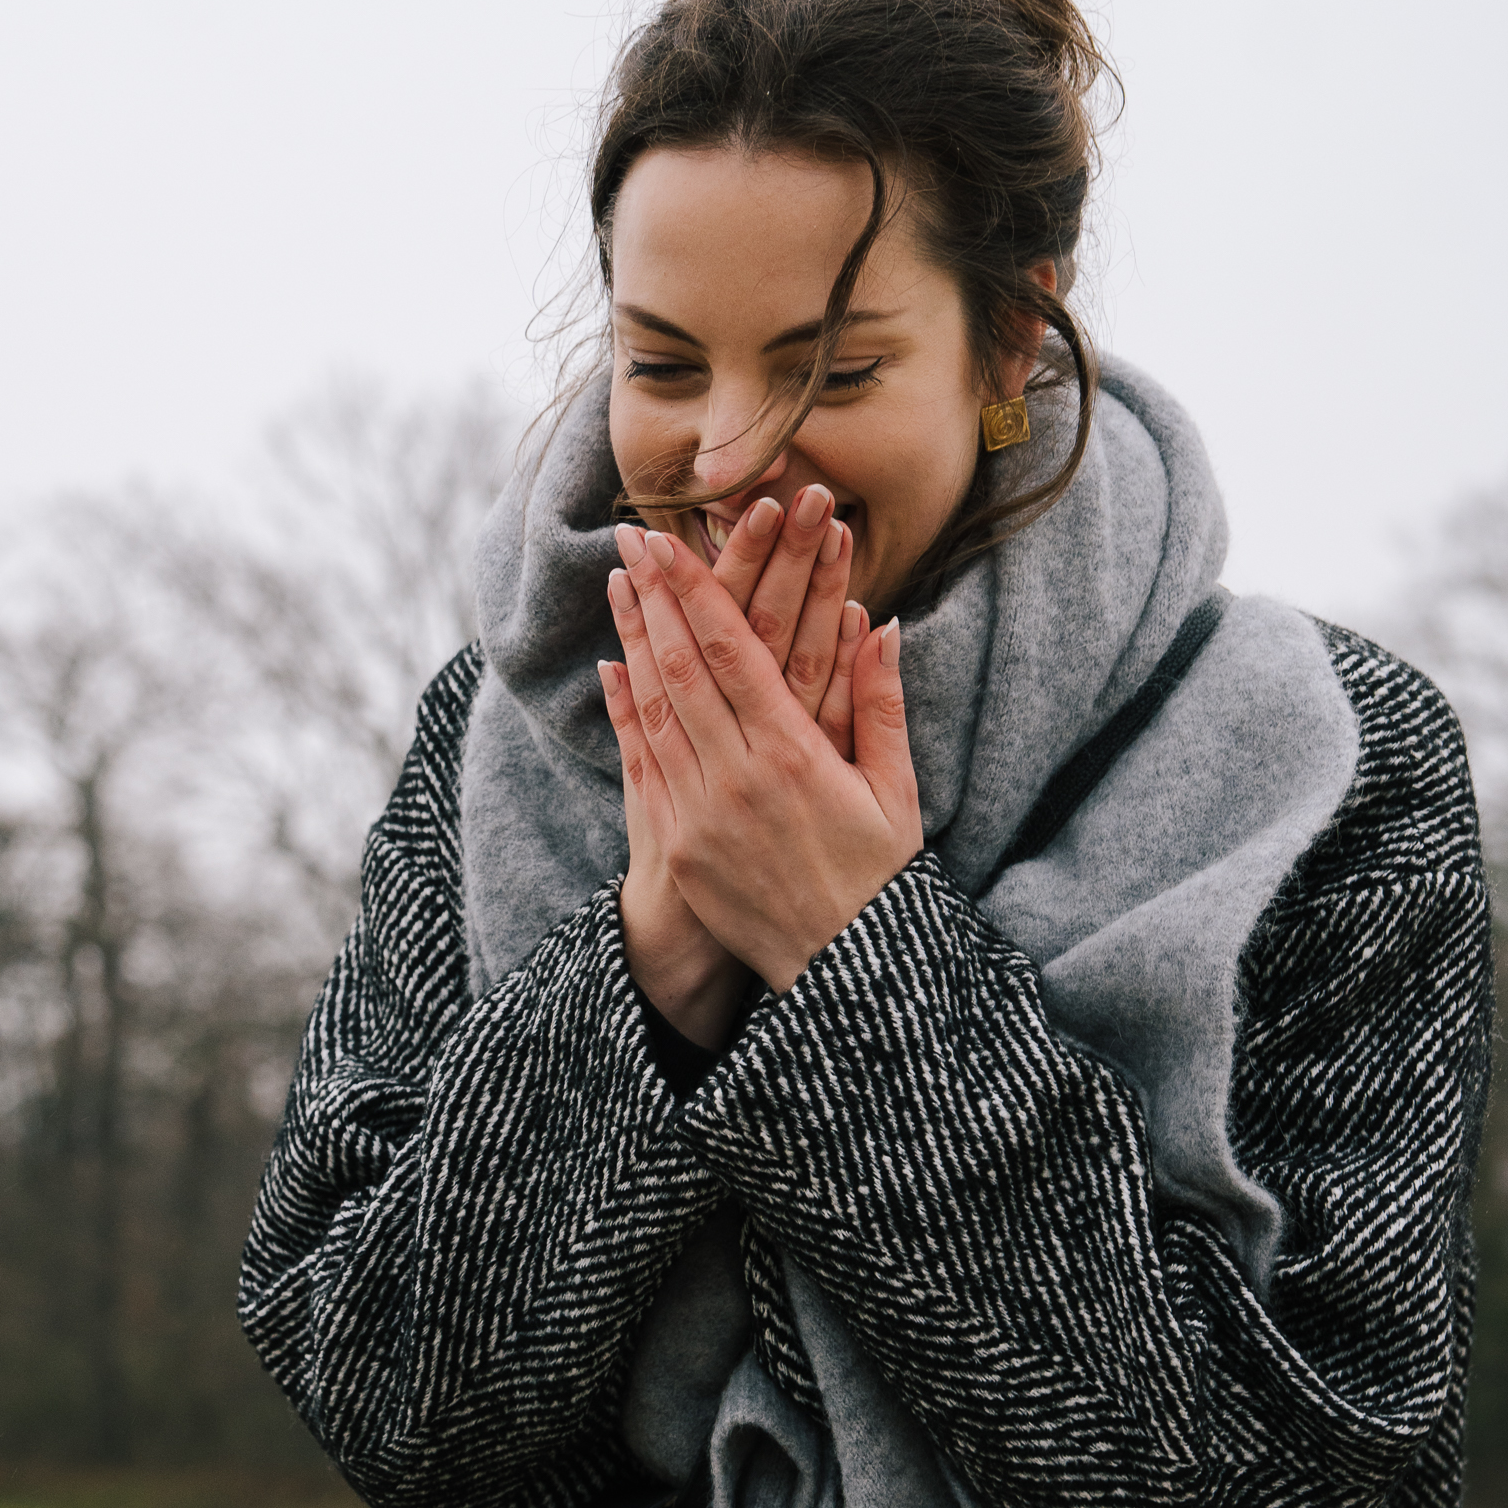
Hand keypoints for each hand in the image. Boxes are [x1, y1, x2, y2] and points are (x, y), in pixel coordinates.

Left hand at [600, 520, 921, 990]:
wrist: (844, 968)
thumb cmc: (879, 875)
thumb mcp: (895, 789)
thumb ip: (881, 704)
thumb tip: (877, 622)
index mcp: (793, 755)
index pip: (731, 652)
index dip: (695, 591)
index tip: (669, 542)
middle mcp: (737, 778)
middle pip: (682, 669)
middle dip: (653, 598)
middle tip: (629, 538)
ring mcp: (701, 813)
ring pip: (655, 709)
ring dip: (634, 642)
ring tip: (617, 586)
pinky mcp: (681, 845)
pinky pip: (645, 766)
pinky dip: (626, 713)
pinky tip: (612, 668)